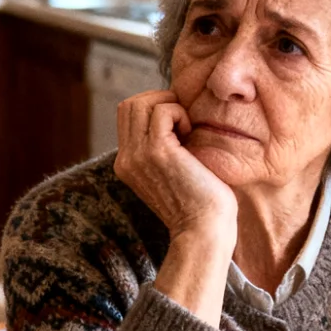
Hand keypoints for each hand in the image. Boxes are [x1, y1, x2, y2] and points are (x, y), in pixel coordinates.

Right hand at [114, 90, 236, 239]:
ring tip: (186, 128)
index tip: (176, 121)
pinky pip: (162, 111)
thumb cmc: (199, 201)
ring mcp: (138, 155)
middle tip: (182, 120)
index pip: (126, 115)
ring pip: (141, 103)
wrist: (204, 230)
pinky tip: (190, 133)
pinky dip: (179, 113)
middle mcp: (126, 159)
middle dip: (159, 100)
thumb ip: (162, 148)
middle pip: (129, 104)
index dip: (151, 106)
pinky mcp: (157, 152)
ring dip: (169, 106)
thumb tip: (172, 114)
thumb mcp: (171, 171)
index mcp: (126, 164)